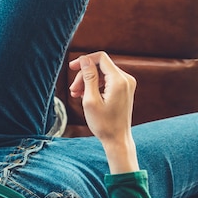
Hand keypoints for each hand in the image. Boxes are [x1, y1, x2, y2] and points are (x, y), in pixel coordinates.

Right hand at [69, 52, 138, 172]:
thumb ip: (88, 77)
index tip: (71, 67)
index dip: (84, 60)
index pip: (101, 58)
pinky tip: (85, 96)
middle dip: (84, 75)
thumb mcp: (90, 100)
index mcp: (119, 81)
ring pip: (102, 74)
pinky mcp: (124, 90)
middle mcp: (126, 79)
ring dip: (88, 81)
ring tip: (77, 95)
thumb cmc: (103, 123)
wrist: (117, 139)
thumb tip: (85, 60)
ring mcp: (127, 84)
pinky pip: (107, 81)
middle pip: (100, 66)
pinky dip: (95, 86)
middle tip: (73, 90)